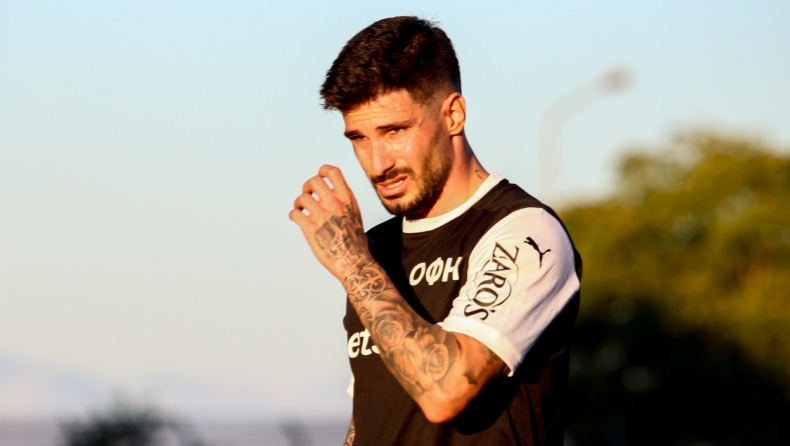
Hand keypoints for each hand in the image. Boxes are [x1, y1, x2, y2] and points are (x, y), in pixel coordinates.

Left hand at [289, 165, 370, 279]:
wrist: (355, 263)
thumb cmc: (356, 243)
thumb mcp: (355, 215)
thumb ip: (345, 201)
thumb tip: (334, 192)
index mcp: (347, 199)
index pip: (332, 172)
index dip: (322, 171)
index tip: (320, 179)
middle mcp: (335, 205)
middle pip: (313, 181)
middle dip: (308, 187)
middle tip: (309, 196)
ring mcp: (322, 217)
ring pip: (302, 198)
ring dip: (299, 203)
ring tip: (302, 210)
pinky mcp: (311, 230)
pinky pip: (294, 214)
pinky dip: (294, 215)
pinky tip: (298, 220)